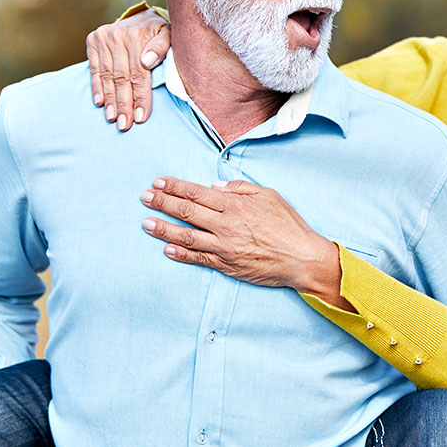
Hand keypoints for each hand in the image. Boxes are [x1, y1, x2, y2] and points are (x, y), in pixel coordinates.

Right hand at [85, 8, 171, 131]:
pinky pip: (95, 69)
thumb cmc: (158, 33)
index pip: (138, 73)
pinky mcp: (93, 41)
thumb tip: (148, 61)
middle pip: (121, 77)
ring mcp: (103, 37)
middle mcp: (117, 35)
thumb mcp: (168, 34)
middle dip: (124, 103)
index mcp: (137, 35)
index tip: (140, 117)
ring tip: (112, 118)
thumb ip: (162, 46)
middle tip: (124, 124)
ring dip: (110, 100)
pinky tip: (100, 103)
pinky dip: (97, 87)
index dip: (140, 96)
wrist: (141, 18)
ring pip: (108, 76)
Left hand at [139, 177, 350, 309]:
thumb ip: (240, 188)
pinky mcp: (226, 265)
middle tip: (144, 197)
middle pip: (186, 211)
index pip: (197, 193)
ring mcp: (224, 246)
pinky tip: (167, 249)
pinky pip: (199, 258)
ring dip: (164, 228)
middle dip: (162, 203)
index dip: (175, 186)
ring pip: (187, 236)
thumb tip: (215, 187)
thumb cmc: (288, 225)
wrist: (301, 258)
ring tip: (146, 223)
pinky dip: (181, 254)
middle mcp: (226, 224)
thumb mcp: (269, 195)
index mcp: (235, 204)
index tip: (158, 182)